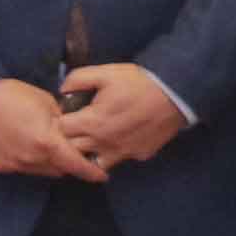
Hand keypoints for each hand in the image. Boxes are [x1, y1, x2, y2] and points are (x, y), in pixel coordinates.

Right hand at [0, 77, 105, 182]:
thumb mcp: (46, 102)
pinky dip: (26, 160)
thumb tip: (73, 132)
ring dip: (47, 163)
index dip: (92, 172)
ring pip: (40, 171)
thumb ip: (63, 123)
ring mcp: (13, 164)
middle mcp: (31, 158)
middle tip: (68, 151)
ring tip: (42, 146)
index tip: (102, 175)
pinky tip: (20, 145)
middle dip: (67, 163)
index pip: (77, 165)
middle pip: (59, 170)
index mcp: (47, 142)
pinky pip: (20, 168)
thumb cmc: (12, 93)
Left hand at [57, 60, 190, 170]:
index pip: (61, 131)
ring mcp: (123, 152)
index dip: (59, 121)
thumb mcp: (104, 73)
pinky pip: (117, 159)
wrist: (175, 93)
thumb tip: (62, 91)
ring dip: (88, 152)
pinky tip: (114, 139)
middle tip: (75, 127)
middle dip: (68, 139)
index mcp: (92, 122)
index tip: (66, 114)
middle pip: (72, 150)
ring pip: (93, 162)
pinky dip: (111, 153)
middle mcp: (104, 143)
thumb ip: (77, 80)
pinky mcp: (139, 155)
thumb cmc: (138, 82)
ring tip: (90, 138)